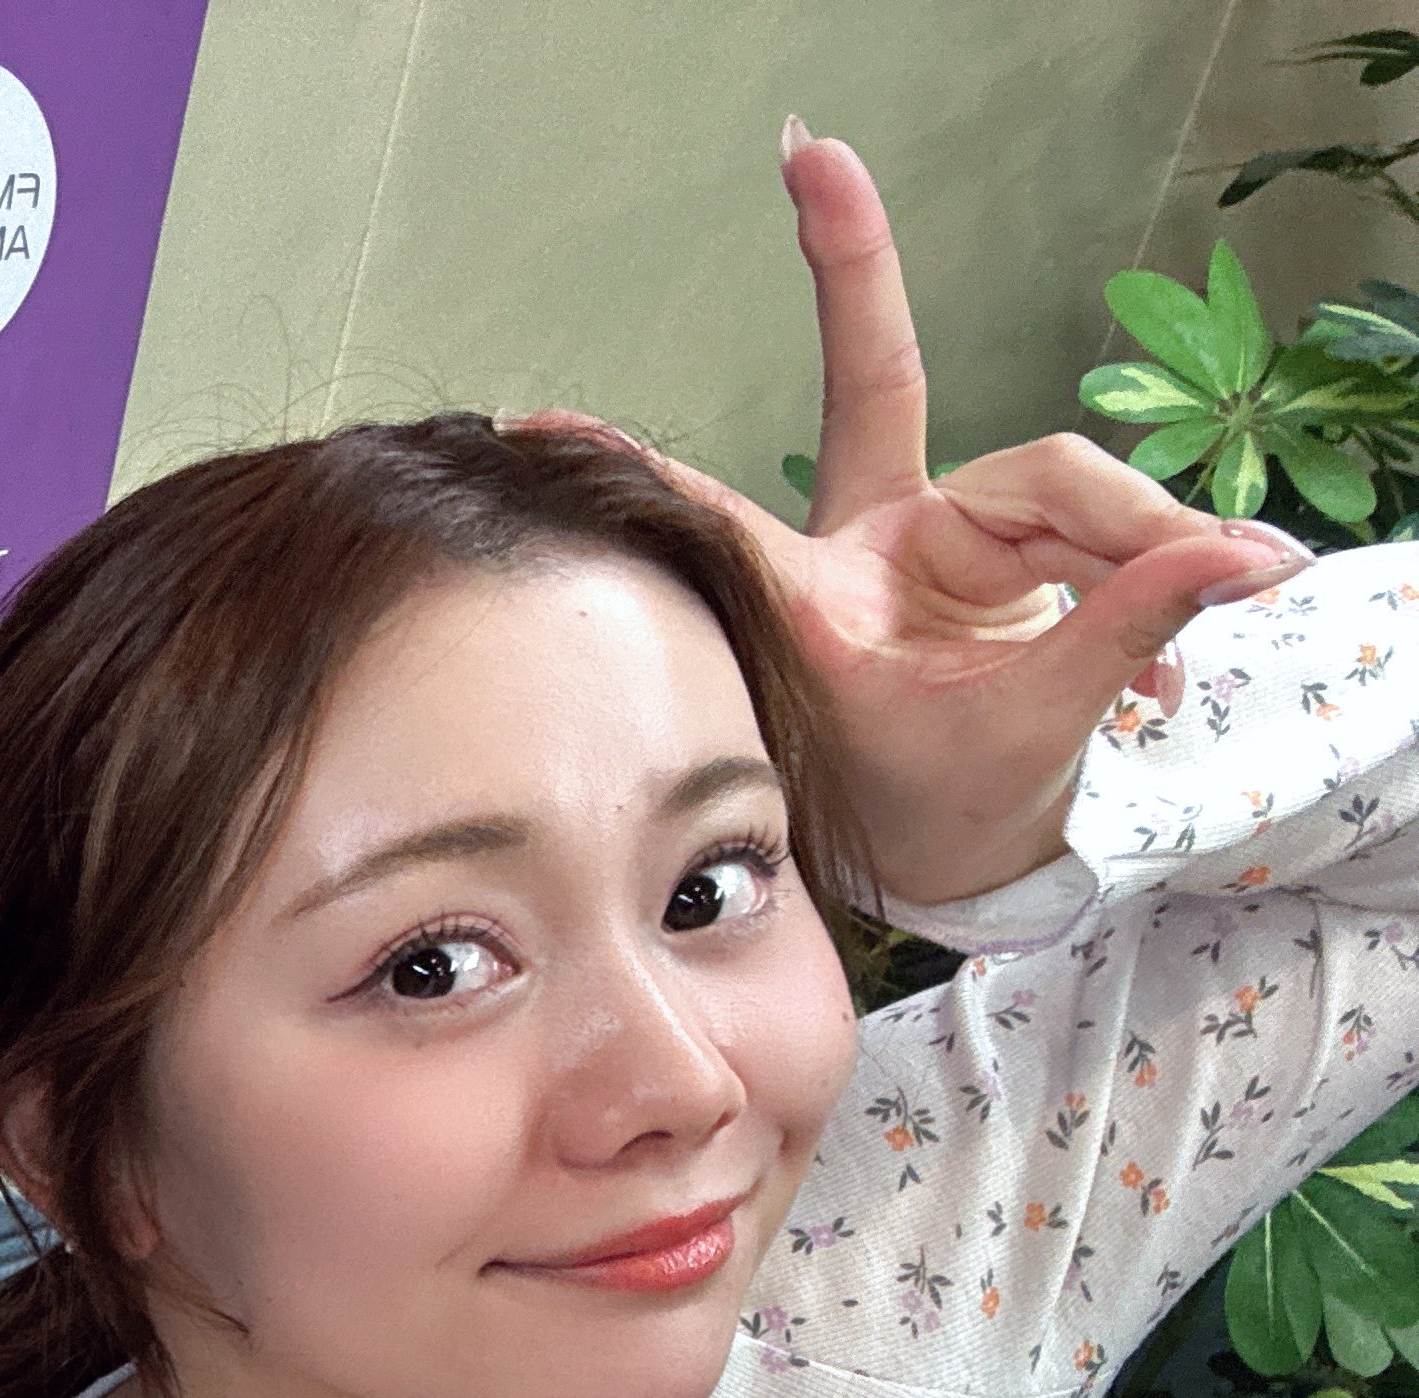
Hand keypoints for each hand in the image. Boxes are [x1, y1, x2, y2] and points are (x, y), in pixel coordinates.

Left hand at [557, 128, 1310, 906]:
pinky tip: (1157, 681)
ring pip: (1057, 483)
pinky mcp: (1003, 546)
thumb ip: (1130, 625)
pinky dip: (1155, 581)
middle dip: (850, 263)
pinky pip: (1102, 526)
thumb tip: (1244, 552)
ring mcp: (935, 538)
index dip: (637, 462)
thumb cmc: (946, 810)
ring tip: (1149, 672)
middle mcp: (868, 546)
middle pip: (903, 397)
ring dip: (1135, 552)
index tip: (534, 420)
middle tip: (810, 155)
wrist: (978, 861)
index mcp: (819, 601)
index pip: (721, 508)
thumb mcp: (1032, 727)